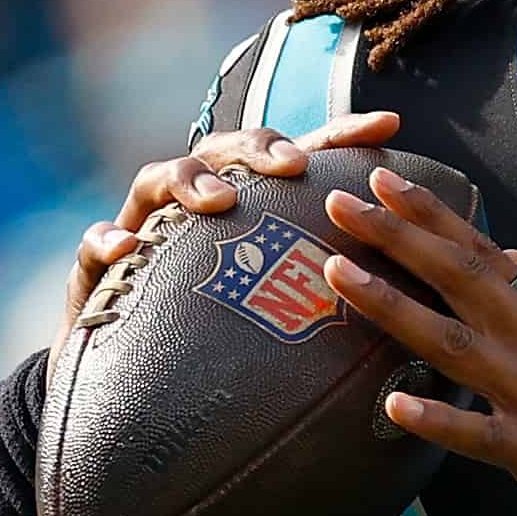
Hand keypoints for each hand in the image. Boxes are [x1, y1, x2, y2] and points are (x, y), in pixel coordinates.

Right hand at [59, 112, 402, 367]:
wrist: (134, 389)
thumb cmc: (223, 340)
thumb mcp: (283, 313)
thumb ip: (336, 293)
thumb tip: (419, 298)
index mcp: (253, 210)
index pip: (301, 159)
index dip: (343, 137)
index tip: (391, 126)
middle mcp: (199, 204)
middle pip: (227, 150)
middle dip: (260, 148)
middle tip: (292, 166)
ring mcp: (147, 228)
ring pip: (160, 178)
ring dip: (190, 182)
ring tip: (219, 202)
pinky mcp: (101, 268)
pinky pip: (97, 245)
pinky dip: (107, 240)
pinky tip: (124, 249)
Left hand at [319, 167, 516, 515]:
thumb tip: (510, 259)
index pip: (481, 256)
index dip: (432, 217)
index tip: (384, 182)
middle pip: (459, 280)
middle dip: (399, 238)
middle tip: (343, 203)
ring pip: (454, 344)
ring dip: (394, 307)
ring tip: (341, 276)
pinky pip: (480, 436)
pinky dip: (440, 420)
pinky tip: (397, 409)